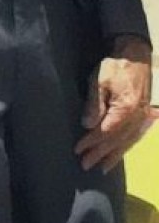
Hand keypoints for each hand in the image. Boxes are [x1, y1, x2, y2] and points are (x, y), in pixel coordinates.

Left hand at [76, 37, 152, 170]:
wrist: (134, 55)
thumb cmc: (114, 67)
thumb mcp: (98, 82)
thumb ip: (94, 105)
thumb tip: (87, 126)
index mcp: (125, 110)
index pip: (105, 132)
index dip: (91, 143)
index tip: (78, 150)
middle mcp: (137, 117)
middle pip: (116, 140)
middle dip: (100, 153)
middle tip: (85, 165)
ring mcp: (143, 117)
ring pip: (128, 141)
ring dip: (114, 155)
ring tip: (103, 167)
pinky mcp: (144, 114)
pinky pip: (136, 135)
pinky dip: (127, 146)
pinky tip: (120, 152)